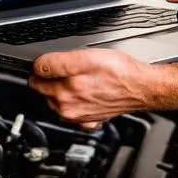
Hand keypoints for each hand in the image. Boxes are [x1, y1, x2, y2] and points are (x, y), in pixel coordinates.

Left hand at [29, 48, 160, 127]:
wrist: (140, 88)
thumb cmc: (118, 72)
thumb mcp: (86, 57)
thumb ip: (57, 62)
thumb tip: (38, 66)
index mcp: (64, 92)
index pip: (37, 79)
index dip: (41, 67)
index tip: (47, 63)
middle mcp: (68, 108)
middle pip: (46, 91)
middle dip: (52, 80)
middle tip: (69, 68)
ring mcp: (79, 117)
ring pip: (59, 102)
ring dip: (64, 91)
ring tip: (82, 79)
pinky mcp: (90, 121)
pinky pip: (74, 112)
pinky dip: (77, 104)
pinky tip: (87, 94)